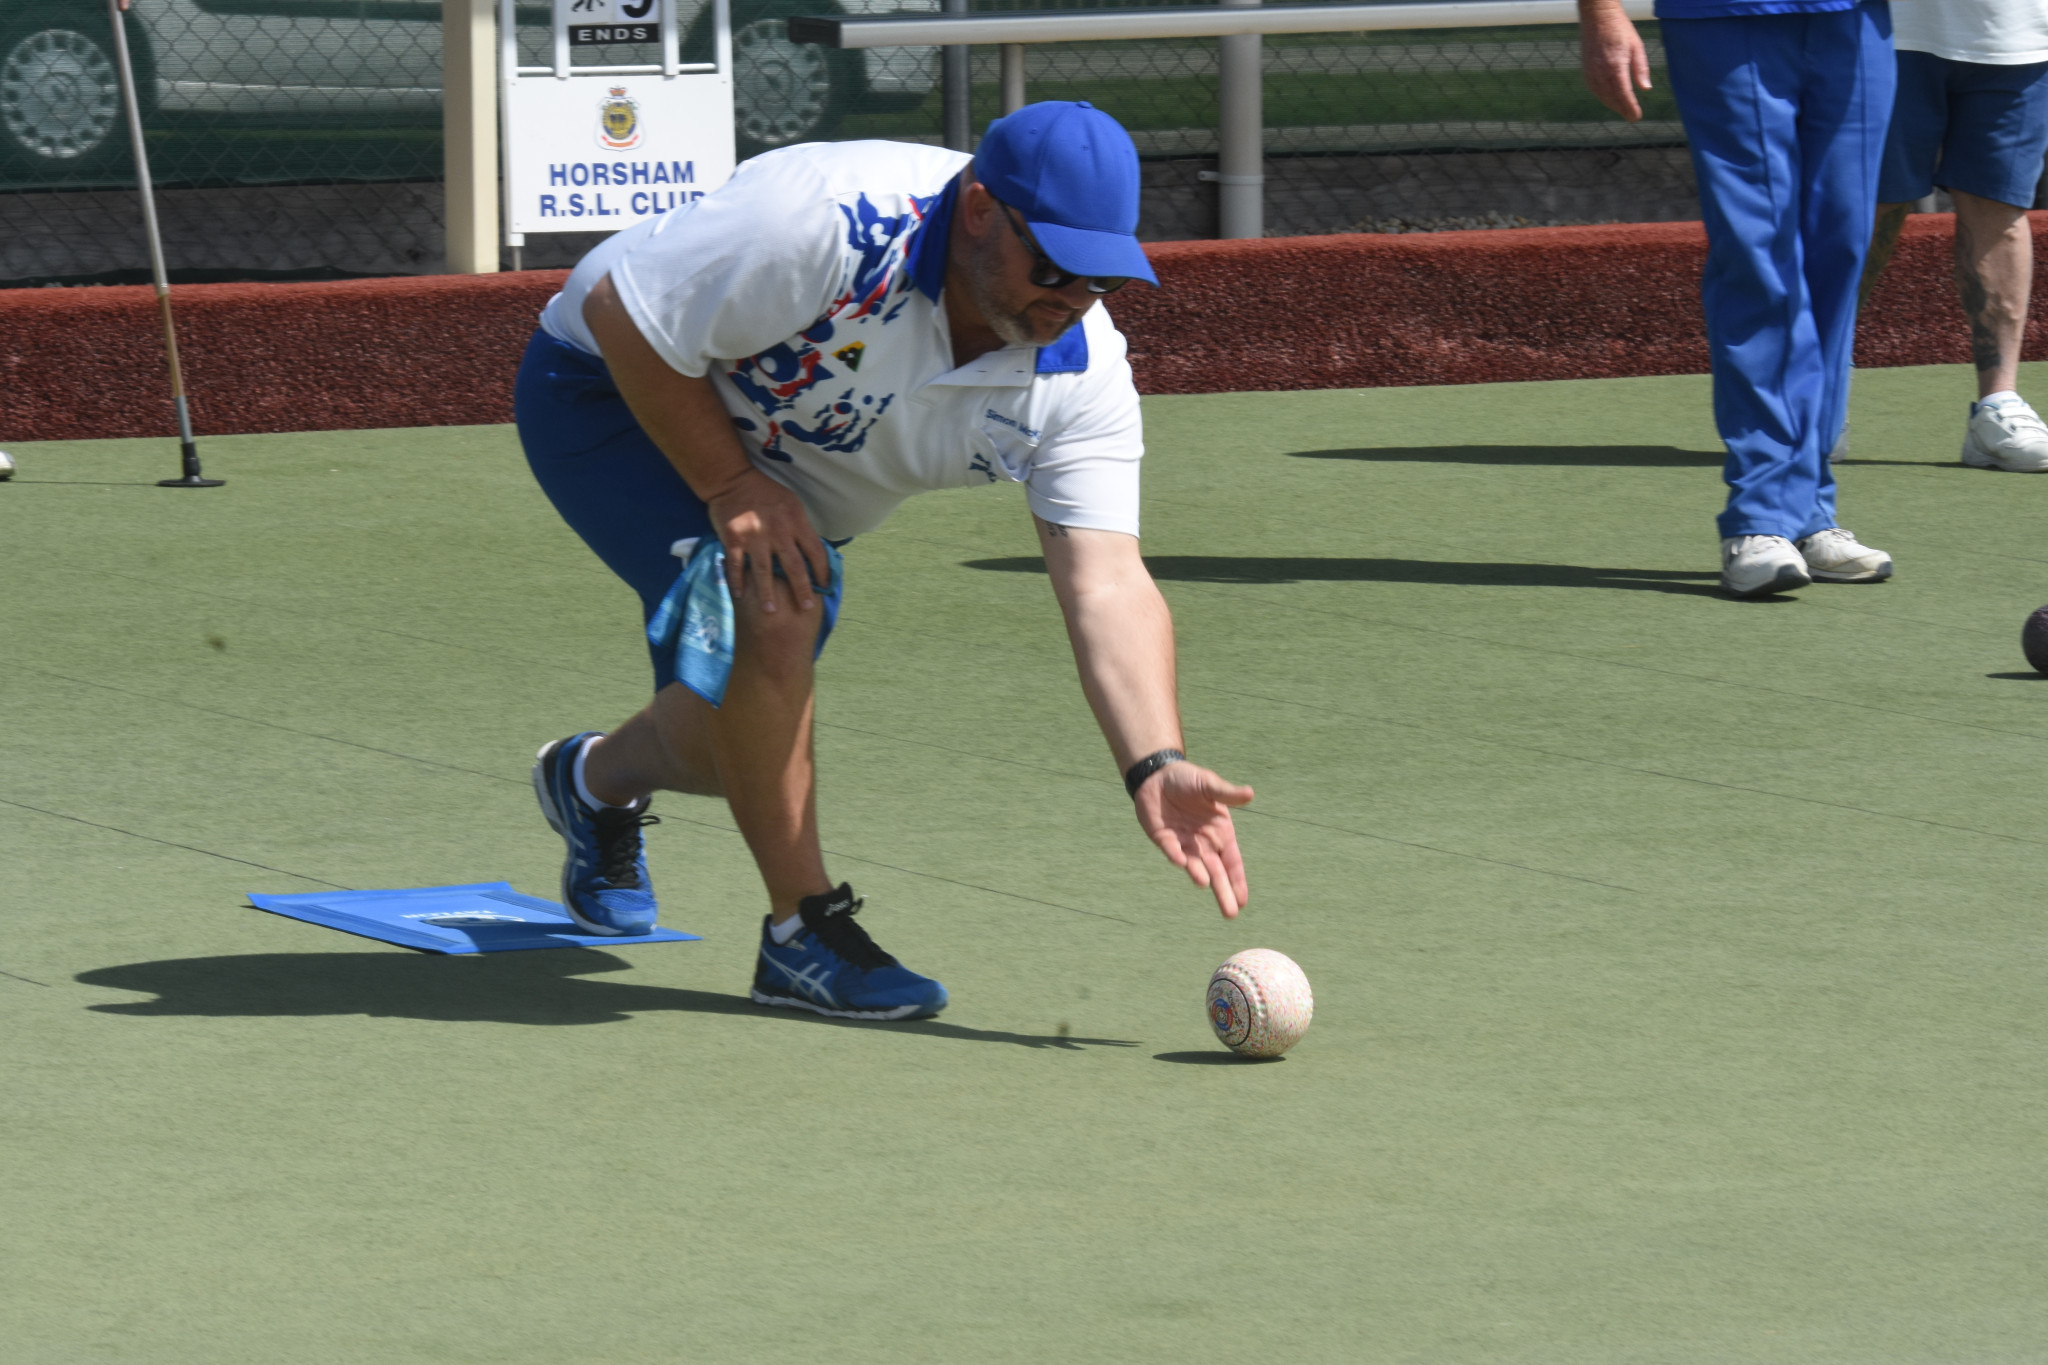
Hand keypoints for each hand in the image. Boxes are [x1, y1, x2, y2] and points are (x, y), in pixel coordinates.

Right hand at [704, 468, 826, 612]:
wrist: (732, 479)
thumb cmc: (765, 492)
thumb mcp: (792, 504)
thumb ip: (801, 528)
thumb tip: (814, 553)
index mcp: (796, 521)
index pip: (815, 551)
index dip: (822, 571)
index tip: (825, 587)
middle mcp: (778, 531)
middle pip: (794, 566)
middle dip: (802, 590)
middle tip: (807, 607)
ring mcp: (754, 536)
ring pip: (764, 571)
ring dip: (768, 593)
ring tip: (771, 611)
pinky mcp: (733, 539)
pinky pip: (736, 565)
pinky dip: (737, 582)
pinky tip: (739, 595)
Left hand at [1134, 761, 1252, 917]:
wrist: (1159, 775)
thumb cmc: (1189, 780)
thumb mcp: (1210, 785)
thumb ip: (1227, 793)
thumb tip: (1250, 793)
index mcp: (1220, 834)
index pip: (1232, 863)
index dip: (1237, 881)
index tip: (1243, 901)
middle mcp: (1204, 843)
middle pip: (1216, 873)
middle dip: (1223, 892)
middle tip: (1230, 913)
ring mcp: (1183, 843)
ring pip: (1194, 866)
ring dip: (1199, 874)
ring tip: (1205, 883)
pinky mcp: (1163, 838)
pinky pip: (1171, 850)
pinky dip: (1176, 855)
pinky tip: (1181, 862)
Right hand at [1579, 0, 1650, 122]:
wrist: (1597, 17)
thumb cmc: (1620, 29)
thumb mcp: (1636, 46)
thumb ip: (1641, 68)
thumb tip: (1646, 88)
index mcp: (1615, 66)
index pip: (1623, 95)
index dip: (1630, 108)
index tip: (1637, 117)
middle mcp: (1600, 72)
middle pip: (1613, 99)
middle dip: (1623, 109)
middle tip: (1632, 116)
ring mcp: (1591, 73)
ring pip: (1603, 97)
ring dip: (1614, 105)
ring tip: (1624, 110)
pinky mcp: (1586, 72)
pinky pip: (1595, 91)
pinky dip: (1604, 98)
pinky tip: (1611, 99)